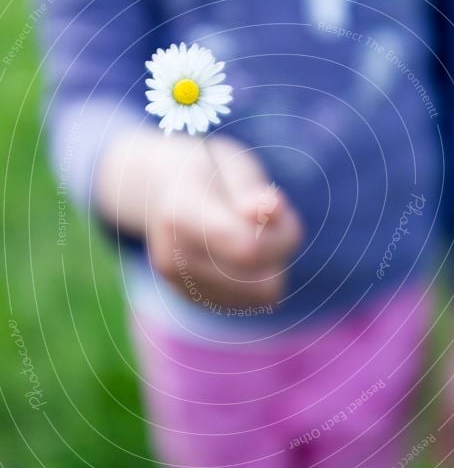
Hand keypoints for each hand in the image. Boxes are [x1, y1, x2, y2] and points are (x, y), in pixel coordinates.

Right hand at [97, 129, 302, 308]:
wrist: (160, 192)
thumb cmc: (206, 172)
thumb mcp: (231, 165)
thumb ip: (251, 189)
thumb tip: (272, 209)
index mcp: (179, 216)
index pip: (248, 248)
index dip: (279, 230)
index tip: (277, 203)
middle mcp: (174, 261)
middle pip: (263, 281)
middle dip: (278, 248)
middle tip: (268, 216)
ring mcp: (182, 288)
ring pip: (264, 293)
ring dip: (272, 263)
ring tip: (252, 230)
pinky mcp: (198, 302)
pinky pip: (255, 301)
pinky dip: (261, 276)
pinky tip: (242, 250)